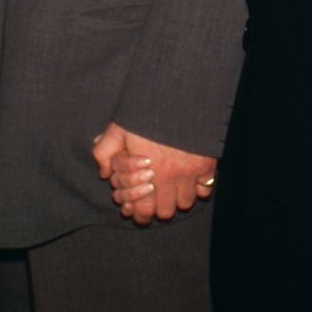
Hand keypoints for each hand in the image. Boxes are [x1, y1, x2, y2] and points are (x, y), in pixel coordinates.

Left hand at [92, 121, 216, 223]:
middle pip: (166, 212)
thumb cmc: (145, 113)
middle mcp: (168, 176)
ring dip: (179, 198)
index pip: (145, 211)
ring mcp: (189, 172)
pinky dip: (199, 187)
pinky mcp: (207, 165)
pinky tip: (192, 179)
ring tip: (174, 188)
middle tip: (158, 197)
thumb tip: (104, 174)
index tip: (142, 211)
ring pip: (186, 203)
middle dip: (160, 207)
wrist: (177, 96)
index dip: (142, 215)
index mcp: (145, 172)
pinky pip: (205, 189)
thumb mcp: (118, 128)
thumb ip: (105, 152)